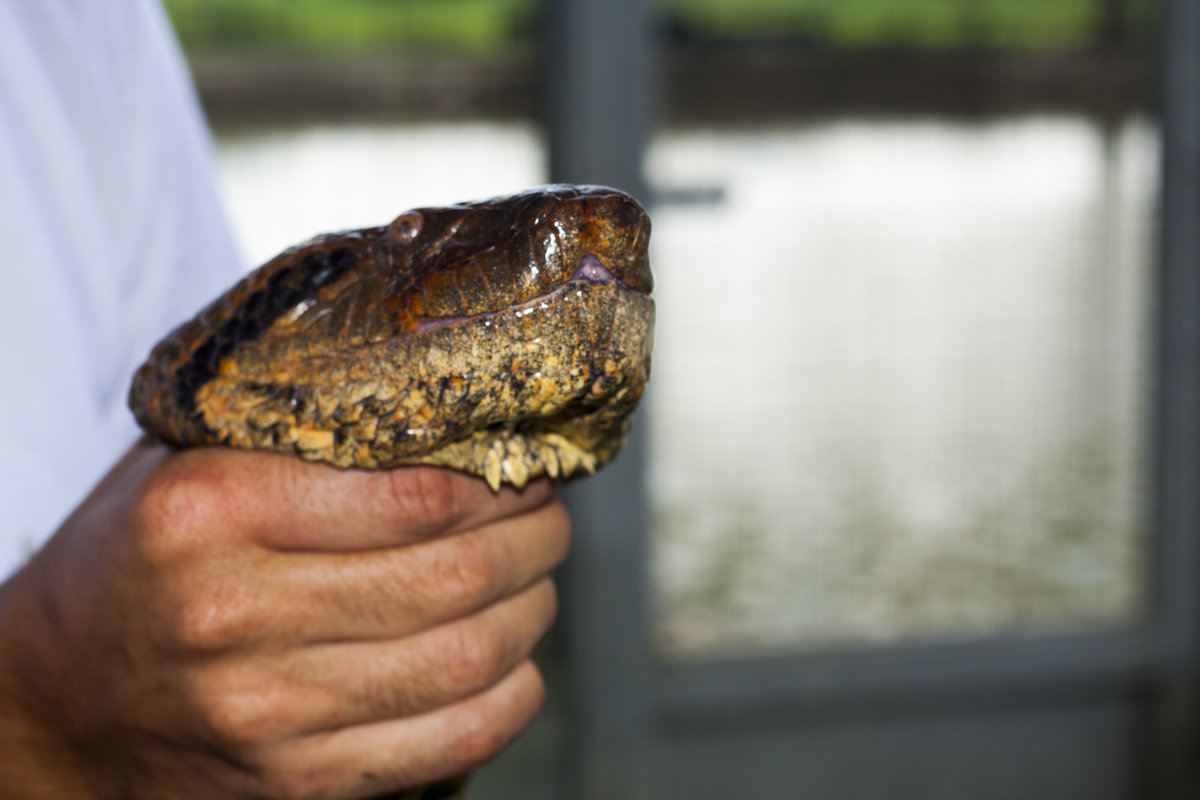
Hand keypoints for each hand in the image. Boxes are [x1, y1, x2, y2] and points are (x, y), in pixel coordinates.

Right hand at [0, 438, 567, 798]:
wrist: (51, 703)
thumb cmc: (135, 560)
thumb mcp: (186, 464)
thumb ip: (293, 426)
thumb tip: (444, 395)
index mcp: (212, 508)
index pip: (415, 491)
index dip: (501, 480)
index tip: (526, 466)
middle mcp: (235, 610)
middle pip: (455, 574)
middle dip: (535, 541)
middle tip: (551, 521)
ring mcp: (265, 708)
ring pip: (466, 657)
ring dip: (534, 612)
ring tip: (541, 582)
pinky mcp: (292, 781)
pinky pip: (446, 741)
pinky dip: (511, 700)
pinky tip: (519, 665)